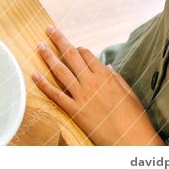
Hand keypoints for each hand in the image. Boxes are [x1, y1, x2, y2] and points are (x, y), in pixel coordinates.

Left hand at [32, 26, 163, 145]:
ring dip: (48, 56)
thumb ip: (116, 78)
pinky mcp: (74, 110)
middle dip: (59, 40)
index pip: (86, 54)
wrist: (132, 140)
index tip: (72, 47)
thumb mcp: (129, 93)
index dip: (78, 48)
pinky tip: (34, 75)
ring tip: (39, 46)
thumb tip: (107, 66)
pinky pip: (56, 95)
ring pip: (60, 71)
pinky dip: (44, 85)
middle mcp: (91, 82)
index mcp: (105, 76)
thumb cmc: (134, 118)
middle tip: (49, 29)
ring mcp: (81, 96)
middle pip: (71, 56)